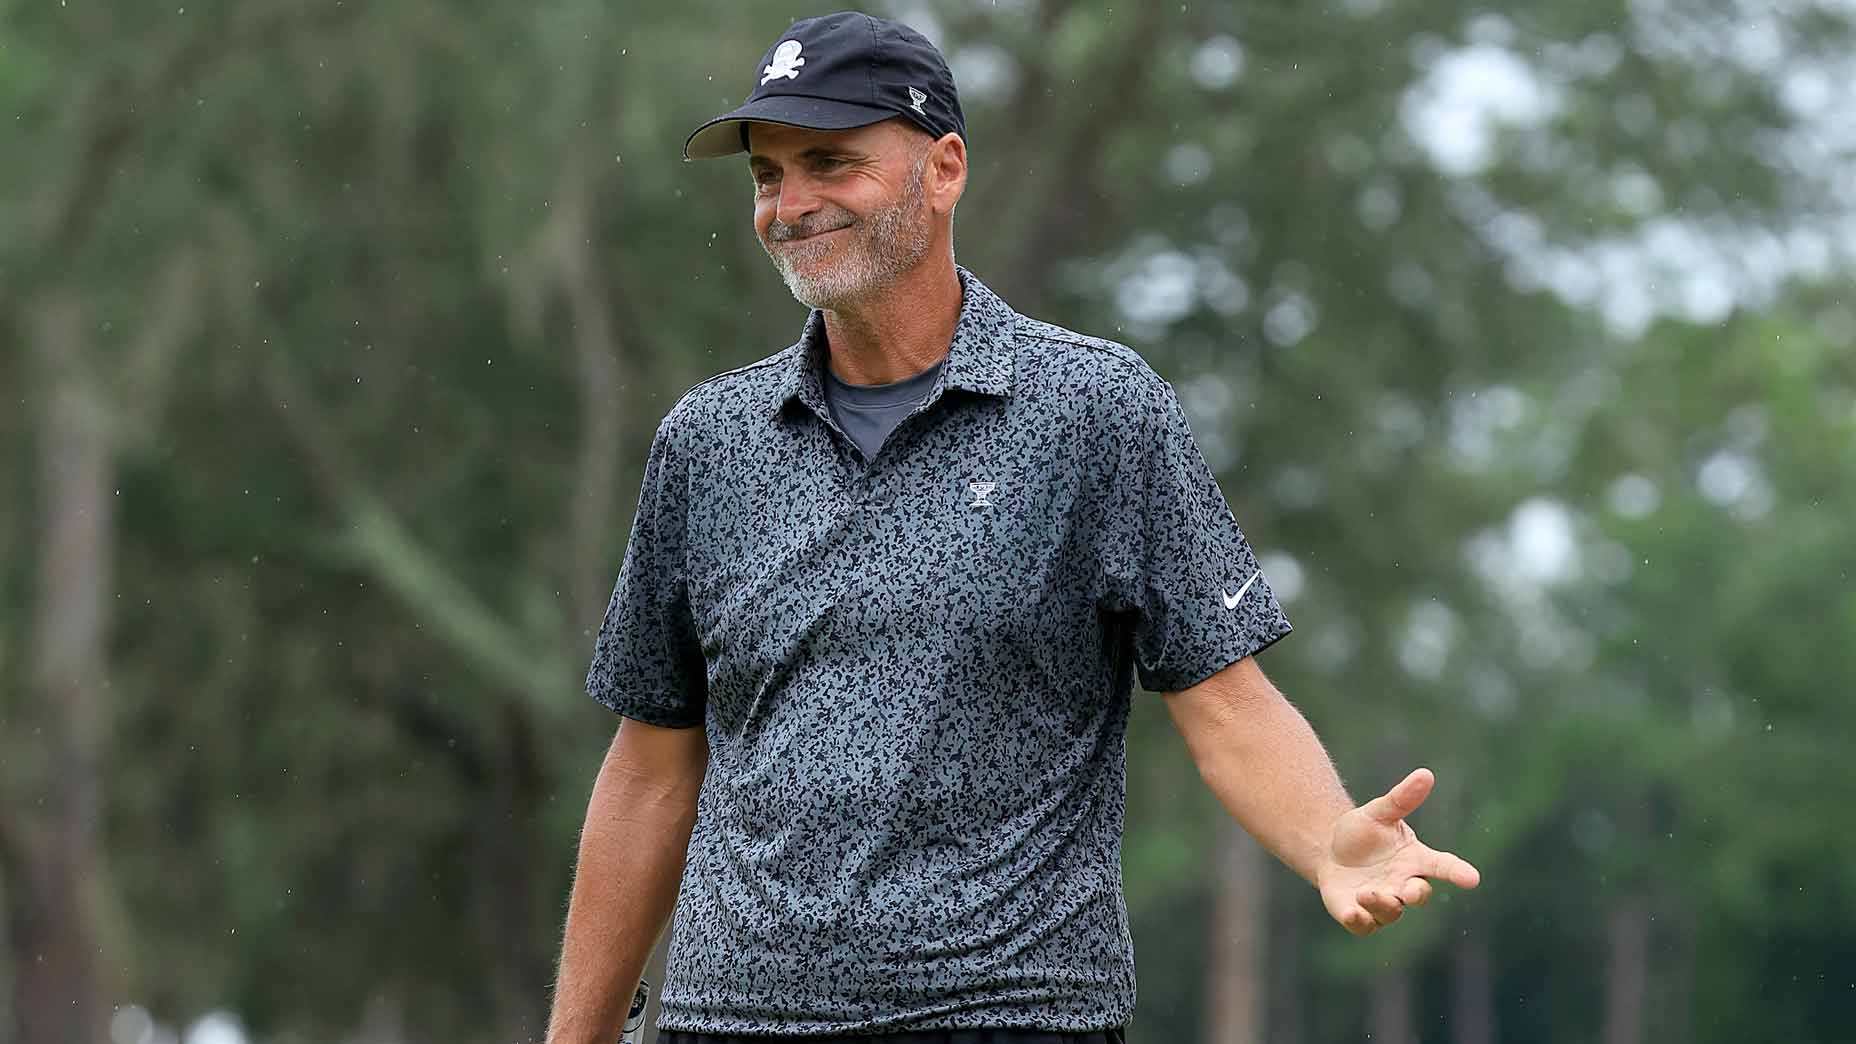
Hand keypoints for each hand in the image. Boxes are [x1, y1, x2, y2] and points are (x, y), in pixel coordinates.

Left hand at [1316, 767, 1480, 935]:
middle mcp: (1402, 883)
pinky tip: (1350, 912)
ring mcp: (1383, 902)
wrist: (1330, 849)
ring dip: (1382, 904)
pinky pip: (1364, 926)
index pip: (1443, 866)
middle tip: (1408, 890)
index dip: (1458, 872)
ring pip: (1391, 912)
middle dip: (1416, 894)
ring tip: (1366, 892)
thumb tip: (1426, 774)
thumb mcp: (1380, 812)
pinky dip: (1359, 921)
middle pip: (1419, 895)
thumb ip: (1402, 798)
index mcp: (1415, 859)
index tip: (1472, 878)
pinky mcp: (1359, 915)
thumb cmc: (1363, 831)